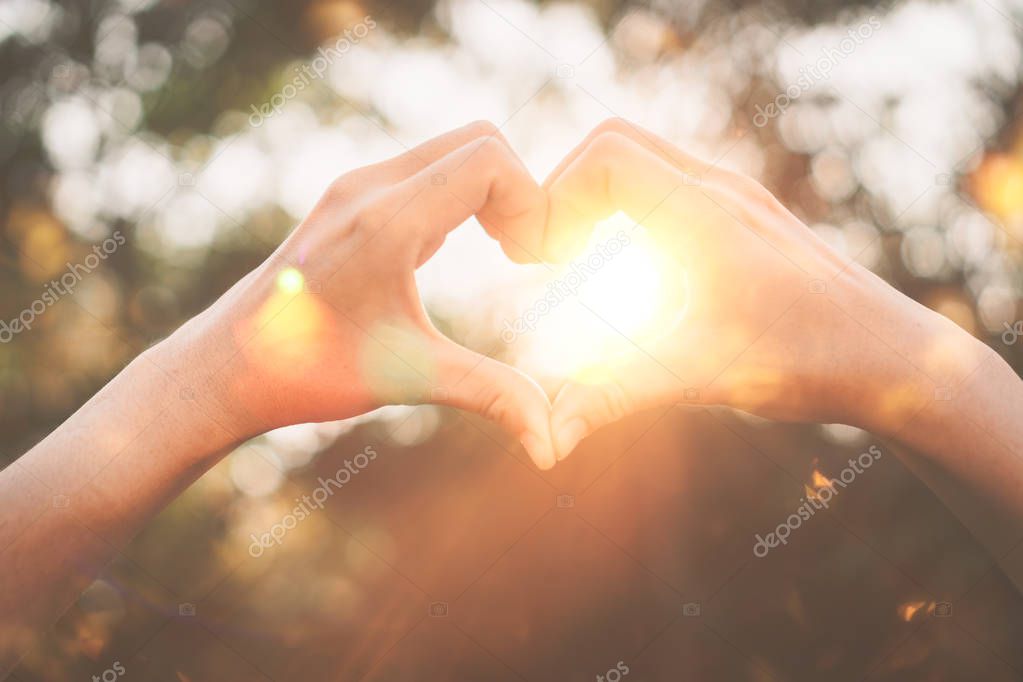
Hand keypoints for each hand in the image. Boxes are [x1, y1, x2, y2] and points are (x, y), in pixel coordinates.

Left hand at [165, 122, 557, 467]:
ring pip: (451, 151)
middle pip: (479, 140)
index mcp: (386, 221)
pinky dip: (460, 196)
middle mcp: (368, 187)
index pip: (490, 161)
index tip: (536, 260)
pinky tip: (457, 249)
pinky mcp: (349, 199)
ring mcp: (355, 188)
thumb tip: (553, 447)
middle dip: (519, 191)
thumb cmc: (310, 372)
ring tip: (506, 251)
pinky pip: (425, 170)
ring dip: (490, 193)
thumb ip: (492, 396)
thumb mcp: (410, 378)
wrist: (227, 365)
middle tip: (526, 252)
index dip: (533, 203)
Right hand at [542, 118, 987, 459]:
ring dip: (595, 197)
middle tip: (548, 254)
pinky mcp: (744, 214)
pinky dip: (627, 206)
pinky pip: (668, 181)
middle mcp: (720, 190)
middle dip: (565, 189)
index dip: (555, 199)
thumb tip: (546, 439)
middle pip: (614, 143)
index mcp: (703, 214)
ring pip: (643, 158)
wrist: (892, 358)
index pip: (604, 159)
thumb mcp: (699, 377)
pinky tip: (626, 267)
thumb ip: (614, 397)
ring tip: (575, 259)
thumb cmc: (806, 362)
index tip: (543, 261)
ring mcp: (736, 196)